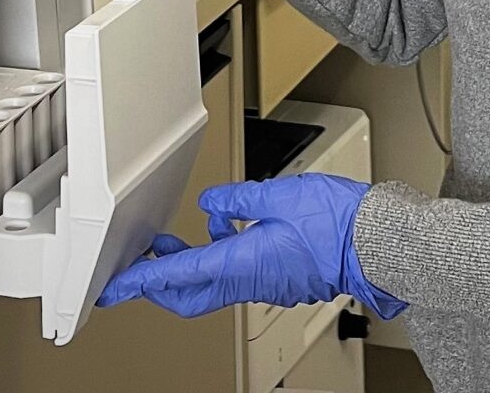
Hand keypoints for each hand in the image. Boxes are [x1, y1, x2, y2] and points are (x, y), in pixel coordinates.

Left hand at [96, 174, 403, 319]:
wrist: (377, 244)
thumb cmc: (337, 223)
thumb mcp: (279, 195)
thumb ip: (239, 199)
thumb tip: (213, 203)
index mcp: (240, 263)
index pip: (174, 277)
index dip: (138, 281)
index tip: (113, 288)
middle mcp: (249, 281)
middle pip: (187, 294)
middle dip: (158, 282)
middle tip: (139, 264)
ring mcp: (266, 284)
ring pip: (211, 285)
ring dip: (189, 266)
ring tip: (176, 240)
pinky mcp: (281, 280)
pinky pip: (238, 275)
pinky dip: (221, 256)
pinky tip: (228, 229)